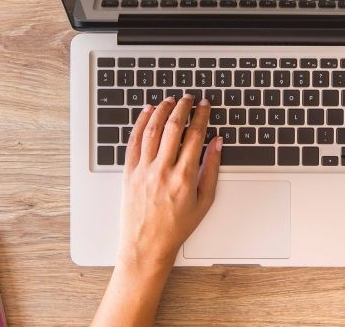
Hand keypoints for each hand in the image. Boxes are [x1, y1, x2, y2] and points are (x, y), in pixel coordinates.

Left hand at [92, 95, 221, 326]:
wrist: (146, 246)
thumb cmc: (176, 228)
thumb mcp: (204, 202)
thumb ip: (211, 169)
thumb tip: (216, 143)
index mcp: (184, 177)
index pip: (195, 136)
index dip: (201, 116)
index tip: (205, 106)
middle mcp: (162, 170)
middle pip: (173, 127)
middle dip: (183, 108)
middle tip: (188, 98)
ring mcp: (143, 170)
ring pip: (152, 130)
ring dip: (162, 110)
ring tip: (169, 100)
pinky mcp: (128, 173)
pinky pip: (134, 141)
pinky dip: (140, 123)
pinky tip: (146, 112)